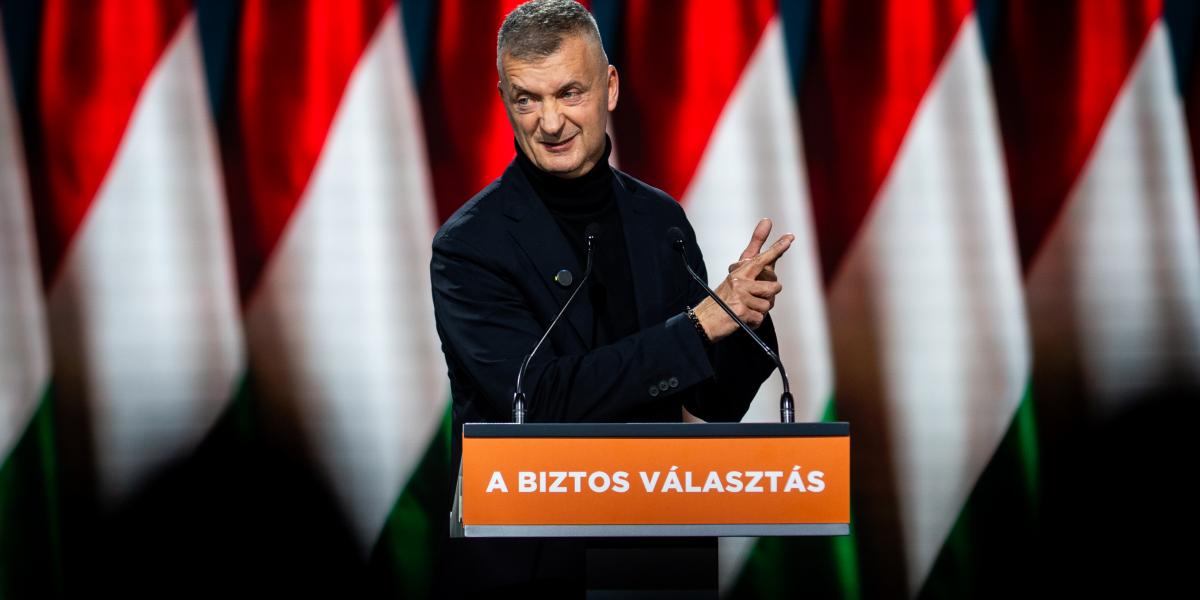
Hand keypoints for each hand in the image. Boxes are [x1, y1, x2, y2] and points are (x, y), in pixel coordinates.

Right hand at [695, 219, 792, 340]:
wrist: (704, 320)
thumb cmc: (723, 297)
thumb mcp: (736, 275)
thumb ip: (754, 253)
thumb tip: (766, 221)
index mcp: (739, 272)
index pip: (762, 258)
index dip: (777, 248)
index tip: (790, 237)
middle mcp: (739, 281)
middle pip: (773, 287)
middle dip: (768, 296)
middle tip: (751, 299)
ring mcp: (739, 296)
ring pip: (768, 305)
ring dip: (759, 311)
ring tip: (745, 309)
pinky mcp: (740, 312)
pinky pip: (760, 318)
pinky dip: (753, 322)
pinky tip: (741, 319)